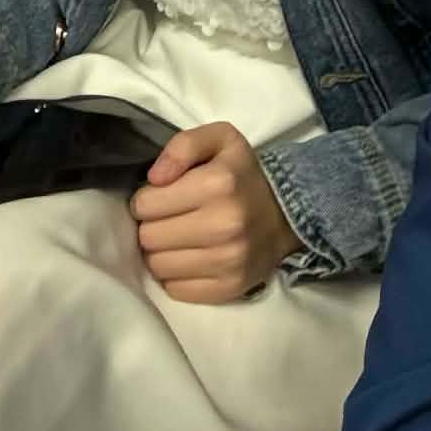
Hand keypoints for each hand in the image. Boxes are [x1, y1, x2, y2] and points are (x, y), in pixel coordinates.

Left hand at [131, 122, 301, 302]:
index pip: (144, 204)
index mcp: (218, 183)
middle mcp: (224, 224)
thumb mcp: (219, 140)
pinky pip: (175, 289)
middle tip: (172, 218)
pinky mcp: (228, 287)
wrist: (286, 214)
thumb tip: (154, 178)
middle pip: (148, 237)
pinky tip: (192, 258)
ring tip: (180, 239)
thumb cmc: (241, 175)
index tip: (165, 197)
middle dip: (153, 226)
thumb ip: (183, 145)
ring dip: (162, 252)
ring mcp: (228, 260)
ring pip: (157, 266)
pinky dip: (176, 275)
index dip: (148, 199)